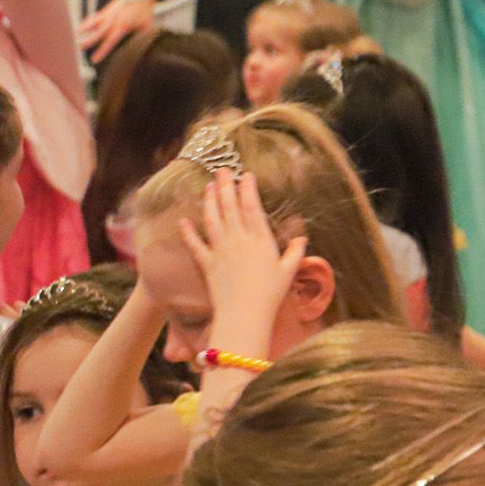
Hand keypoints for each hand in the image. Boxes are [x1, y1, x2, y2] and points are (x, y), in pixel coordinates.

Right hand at [79, 0, 155, 62]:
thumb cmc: (146, 11)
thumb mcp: (147, 25)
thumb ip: (142, 36)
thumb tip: (143, 47)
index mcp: (122, 26)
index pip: (109, 42)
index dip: (101, 52)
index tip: (94, 60)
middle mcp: (112, 21)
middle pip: (98, 33)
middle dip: (88, 41)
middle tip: (77, 48)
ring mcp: (108, 14)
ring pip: (93, 24)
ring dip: (83, 30)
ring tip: (73, 36)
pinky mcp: (107, 10)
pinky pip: (95, 17)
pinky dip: (87, 22)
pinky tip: (80, 27)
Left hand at [180, 170, 304, 356]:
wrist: (244, 315)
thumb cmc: (271, 294)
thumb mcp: (289, 271)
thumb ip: (295, 251)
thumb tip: (300, 237)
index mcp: (260, 240)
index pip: (252, 207)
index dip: (248, 189)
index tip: (245, 175)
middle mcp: (238, 241)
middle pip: (230, 208)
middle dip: (225, 187)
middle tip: (222, 170)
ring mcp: (221, 251)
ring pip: (213, 220)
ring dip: (209, 202)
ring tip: (208, 186)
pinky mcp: (207, 264)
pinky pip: (195, 245)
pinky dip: (188, 232)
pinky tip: (183, 221)